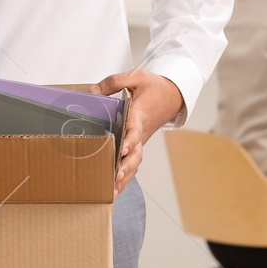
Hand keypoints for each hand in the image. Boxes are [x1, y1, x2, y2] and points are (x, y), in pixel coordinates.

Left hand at [92, 69, 184, 196]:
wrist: (173, 95)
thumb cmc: (155, 86)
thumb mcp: (136, 76)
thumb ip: (113, 82)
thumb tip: (93, 92)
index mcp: (140, 115)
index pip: (135, 130)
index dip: (130, 141)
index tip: (123, 150)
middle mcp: (142, 131)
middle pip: (136, 153)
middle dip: (126, 166)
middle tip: (116, 177)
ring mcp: (141, 140)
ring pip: (135, 162)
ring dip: (125, 178)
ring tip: (112, 192)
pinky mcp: (139, 144)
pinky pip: (133, 162)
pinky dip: (126, 177)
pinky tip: (115, 190)